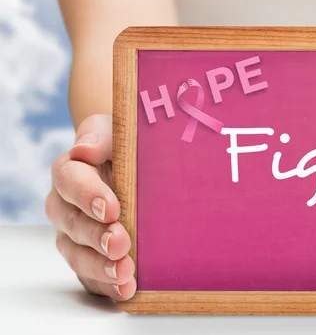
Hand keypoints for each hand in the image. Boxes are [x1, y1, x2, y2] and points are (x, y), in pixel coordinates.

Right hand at [45, 114, 135, 299]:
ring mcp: (77, 235)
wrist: (142, 168)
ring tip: (124, 273)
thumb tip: (84, 150)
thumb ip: (101, 136)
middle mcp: (67, 206)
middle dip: (96, 236)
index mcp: (71, 171)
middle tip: (120, 243)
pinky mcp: (91, 257)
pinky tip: (126, 290)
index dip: (88, 195)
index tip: (112, 208)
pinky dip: (107, 286)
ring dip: (99, 266)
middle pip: (71, 224)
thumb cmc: (128, 146)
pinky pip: (91, 276)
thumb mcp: (117, 130)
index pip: (69, 180)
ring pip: (76, 254)